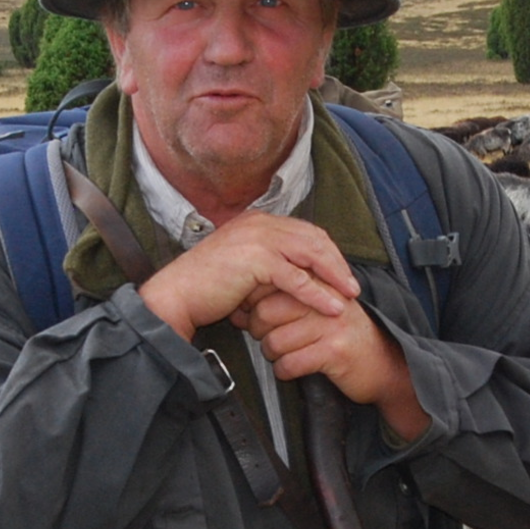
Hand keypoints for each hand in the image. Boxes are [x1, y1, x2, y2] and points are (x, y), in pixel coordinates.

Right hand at [137, 211, 359, 343]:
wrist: (176, 296)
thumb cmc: (204, 289)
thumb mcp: (241, 270)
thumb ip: (266, 268)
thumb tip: (294, 280)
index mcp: (256, 221)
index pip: (303, 231)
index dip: (326, 252)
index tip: (340, 273)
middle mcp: (259, 223)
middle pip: (313, 237)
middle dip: (336, 262)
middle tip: (353, 285)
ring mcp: (258, 238)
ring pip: (311, 254)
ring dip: (334, 275)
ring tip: (350, 294)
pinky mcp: (257, 260)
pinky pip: (298, 277)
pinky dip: (318, 293)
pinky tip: (332, 307)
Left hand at [239, 291, 430, 442]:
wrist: (384, 365)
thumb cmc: (345, 338)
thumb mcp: (320, 309)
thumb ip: (289, 300)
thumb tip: (243, 305)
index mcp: (320, 284)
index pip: (272, 284)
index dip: (253, 304)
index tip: (250, 316)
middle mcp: (326, 299)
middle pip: (267, 312)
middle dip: (258, 331)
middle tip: (267, 339)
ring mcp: (332, 324)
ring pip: (275, 340)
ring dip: (272, 355)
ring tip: (284, 355)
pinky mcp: (335, 351)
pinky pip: (290, 363)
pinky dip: (284, 371)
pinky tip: (293, 369)